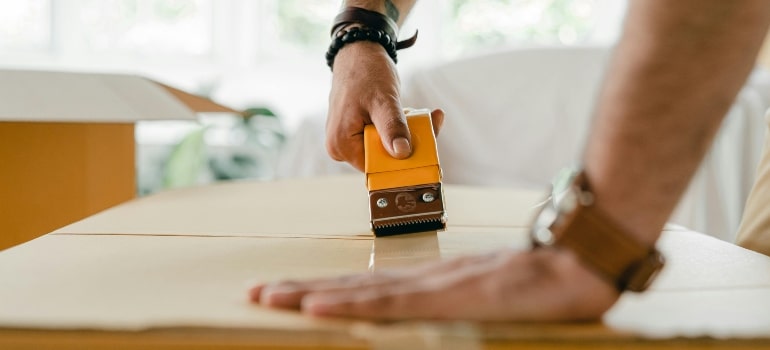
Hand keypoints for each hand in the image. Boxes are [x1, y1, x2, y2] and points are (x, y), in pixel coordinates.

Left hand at [249, 248, 618, 320]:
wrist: (580, 263)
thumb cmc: (543, 282)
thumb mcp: (496, 298)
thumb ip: (465, 300)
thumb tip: (437, 309)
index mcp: (433, 284)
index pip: (370, 289)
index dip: (328, 290)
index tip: (291, 294)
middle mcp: (425, 282)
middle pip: (353, 287)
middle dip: (301, 290)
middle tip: (255, 293)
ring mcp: (434, 287)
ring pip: (361, 292)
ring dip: (310, 294)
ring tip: (269, 297)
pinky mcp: (449, 296)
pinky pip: (392, 303)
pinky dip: (351, 303)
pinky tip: (319, 304)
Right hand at [326, 41, 443, 170]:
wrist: (358, 52)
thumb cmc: (366, 72)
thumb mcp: (383, 100)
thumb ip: (392, 127)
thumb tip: (402, 153)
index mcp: (341, 145)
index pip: (377, 167)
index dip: (403, 161)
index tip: (428, 146)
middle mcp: (341, 148)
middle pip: (383, 159)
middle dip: (410, 144)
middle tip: (431, 122)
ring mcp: (349, 140)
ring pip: (387, 148)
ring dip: (408, 134)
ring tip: (423, 114)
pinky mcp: (359, 132)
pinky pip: (384, 138)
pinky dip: (401, 128)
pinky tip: (413, 113)